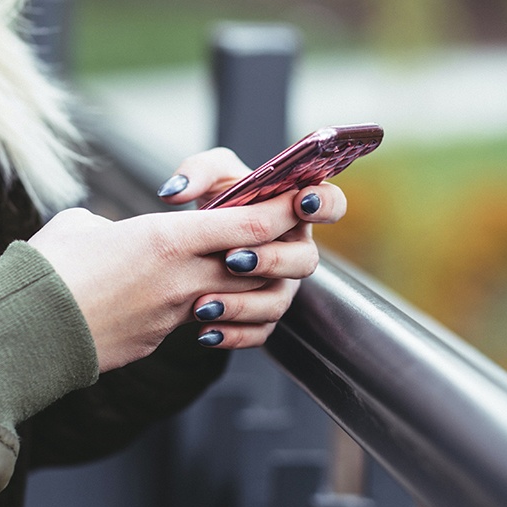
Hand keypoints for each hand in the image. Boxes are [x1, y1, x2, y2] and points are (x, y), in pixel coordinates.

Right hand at [28, 191, 308, 372]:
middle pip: (257, 264)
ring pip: (237, 298)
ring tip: (234, 271)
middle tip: (273, 235)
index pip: (250, 224)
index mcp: (167, 239)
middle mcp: (182, 278)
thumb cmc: (48, 268)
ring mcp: (175, 315)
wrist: (25, 332)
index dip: (281, 210)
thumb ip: (114, 225)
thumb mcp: (82, 226)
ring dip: (247, 285)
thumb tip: (114, 235)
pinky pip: (203, 324)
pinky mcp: (160, 340)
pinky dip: (212, 312)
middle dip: (275, 250)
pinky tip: (195, 304)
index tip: (296, 199)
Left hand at [157, 147, 346, 348]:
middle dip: (271, 260)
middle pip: (305, 260)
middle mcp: (295, 250)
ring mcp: (282, 285)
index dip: (324, 204)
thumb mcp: (208, 176)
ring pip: (278, 302)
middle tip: (232, 258)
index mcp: (294, 210)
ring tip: (204, 303)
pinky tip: (205, 331)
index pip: (330, 204)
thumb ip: (197, 171)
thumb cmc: (216, 200)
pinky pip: (258, 332)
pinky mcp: (263, 315)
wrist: (195, 243)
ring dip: (243, 304)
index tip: (301, 202)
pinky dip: (232, 334)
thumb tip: (175, 192)